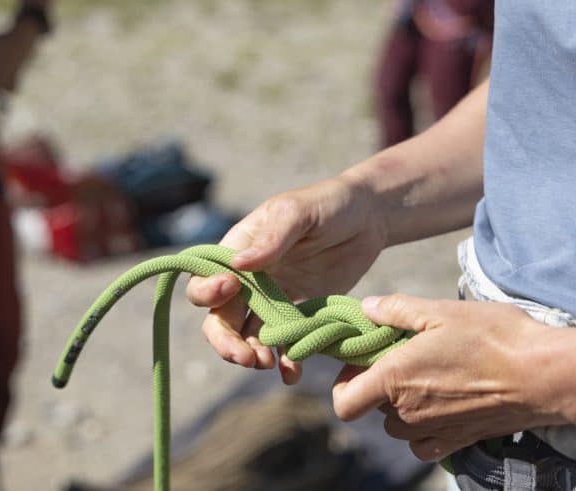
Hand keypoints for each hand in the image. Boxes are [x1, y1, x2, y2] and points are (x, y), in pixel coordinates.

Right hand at [185, 176, 389, 383]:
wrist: (370, 220)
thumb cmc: (328, 203)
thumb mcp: (298, 212)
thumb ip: (272, 237)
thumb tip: (237, 265)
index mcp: (238, 249)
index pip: (205, 278)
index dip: (208, 291)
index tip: (231, 289)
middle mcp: (249, 279)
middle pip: (220, 318)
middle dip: (226, 340)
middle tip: (247, 356)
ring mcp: (273, 300)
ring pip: (248, 336)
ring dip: (252, 354)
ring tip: (270, 364)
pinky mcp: (299, 316)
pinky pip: (284, 344)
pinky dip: (284, 362)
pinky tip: (292, 372)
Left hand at [331, 295, 562, 460]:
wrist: (544, 376)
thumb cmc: (493, 338)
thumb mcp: (440, 311)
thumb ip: (396, 309)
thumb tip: (366, 308)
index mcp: (395, 378)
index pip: (344, 403)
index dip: (343, 382)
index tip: (361, 361)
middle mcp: (408, 412)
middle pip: (371, 408)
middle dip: (378, 384)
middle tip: (403, 357)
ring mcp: (433, 431)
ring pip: (396, 427)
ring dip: (401, 406)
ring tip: (427, 376)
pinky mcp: (458, 442)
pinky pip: (423, 445)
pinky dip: (423, 429)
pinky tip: (440, 403)